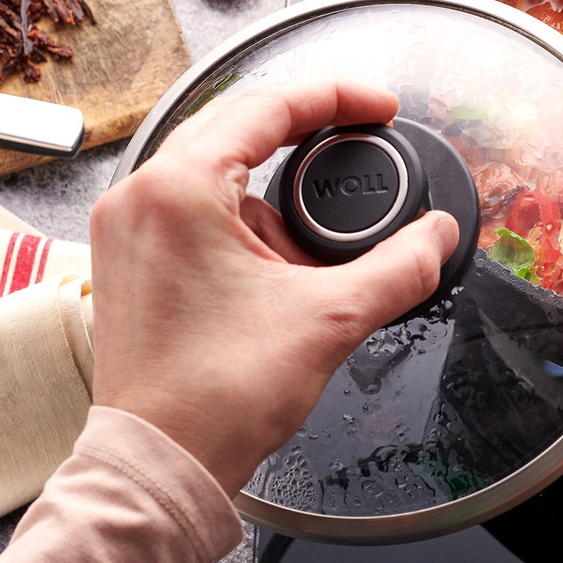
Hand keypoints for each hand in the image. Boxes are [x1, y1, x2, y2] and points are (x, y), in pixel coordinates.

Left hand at [89, 79, 457, 492]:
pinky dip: (243, 220)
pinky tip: (278, 260)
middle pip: (237, 128)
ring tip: (318, 238)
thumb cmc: (212, 399)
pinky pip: (193, 210)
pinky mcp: (129, 263)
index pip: (268, 106)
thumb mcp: (328, 319)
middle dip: (308, 136)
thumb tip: (435, 237)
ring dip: (275, 191)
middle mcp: (139, 196)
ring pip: (215, 171)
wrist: (158, 466)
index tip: (380, 106)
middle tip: (363, 141)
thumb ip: (398, 267)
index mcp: (178, 188)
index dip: (337, 96)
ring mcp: (127, 229)